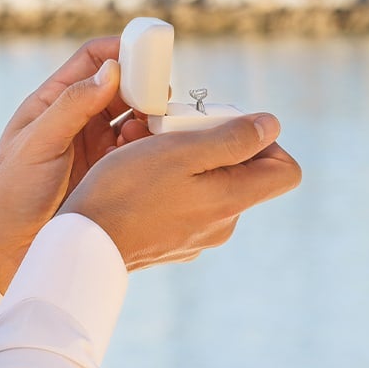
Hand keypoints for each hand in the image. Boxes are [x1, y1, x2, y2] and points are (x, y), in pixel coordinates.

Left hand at [0, 37, 142, 292]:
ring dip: (150, 117)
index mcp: (52, 102)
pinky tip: (152, 153)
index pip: (91, 60)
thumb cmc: (8, 192)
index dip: (120, 50)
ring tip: (159, 126)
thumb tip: (111, 69)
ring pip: (133, 120)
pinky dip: (149, 147)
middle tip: (164, 93)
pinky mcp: (107, 176)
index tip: (149, 51)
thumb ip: (72, 106)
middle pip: (120, 87)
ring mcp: (93, 148)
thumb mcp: (37, 144)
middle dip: (145, 85)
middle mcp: (76, 120)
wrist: (3, 253)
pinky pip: (136, 153)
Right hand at [59, 112, 301, 270]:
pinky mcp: (172, 240)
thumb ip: (232, 138)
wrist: (83, 242)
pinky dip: (168, 178)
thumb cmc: (127, 190)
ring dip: (183, 155)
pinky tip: (136, 167)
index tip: (225, 125)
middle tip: (172, 125)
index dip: (265, 141)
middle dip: (212, 140)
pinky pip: (184, 200)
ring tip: (143, 140)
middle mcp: (222, 224)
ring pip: (208, 183)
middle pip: (242, 172)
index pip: (285, 171)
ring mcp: (197, 236)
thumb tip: (272, 125)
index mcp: (232, 201)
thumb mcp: (181, 150)